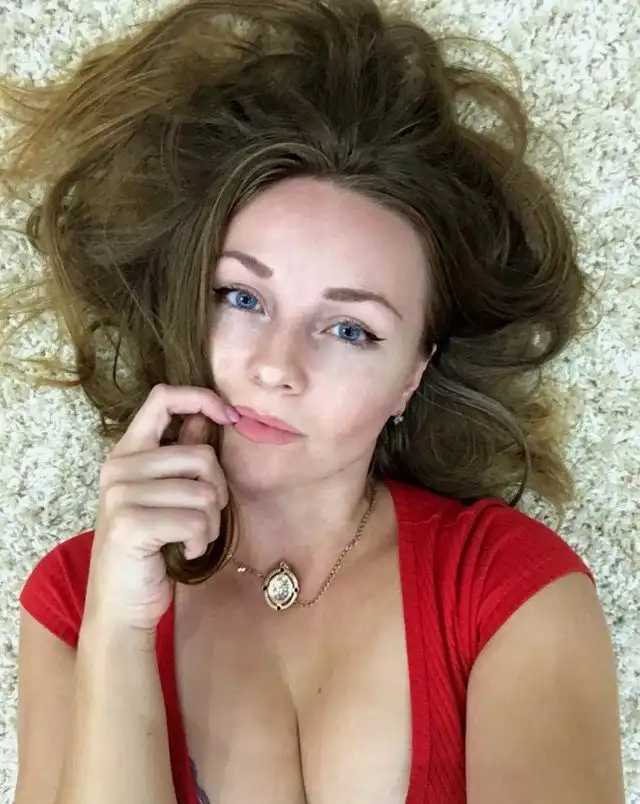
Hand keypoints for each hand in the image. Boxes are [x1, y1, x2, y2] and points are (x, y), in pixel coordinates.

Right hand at [84, 384, 236, 633]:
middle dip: (218, 492)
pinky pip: (196, 522)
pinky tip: (185, 552)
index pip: (162, 398)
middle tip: (206, 518)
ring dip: (211, 524)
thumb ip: (180, 457)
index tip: (229, 417)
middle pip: (201, 456)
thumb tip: (204, 419)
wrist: (120, 604)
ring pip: (204, 493)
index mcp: (128, 452)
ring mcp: (121, 495)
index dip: (201, 398)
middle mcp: (119, 468)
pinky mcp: (130, 524)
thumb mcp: (165, 497)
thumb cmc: (149, 547)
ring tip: (192, 539)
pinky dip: (201, 542)